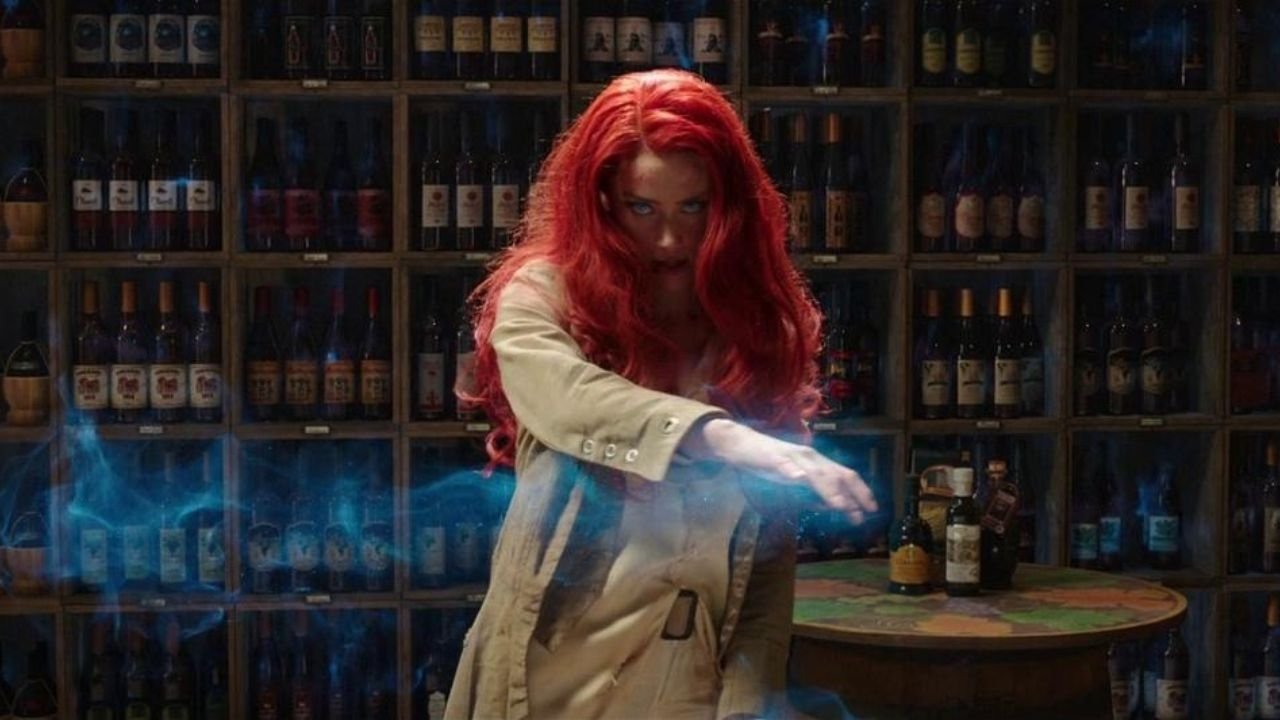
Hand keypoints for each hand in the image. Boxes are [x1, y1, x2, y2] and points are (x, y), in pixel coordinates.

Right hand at [685, 418, 877, 522]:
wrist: (740, 444)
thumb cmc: (769, 464)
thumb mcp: (796, 482)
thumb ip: (814, 493)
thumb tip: (833, 507)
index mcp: (817, 463)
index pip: (845, 475)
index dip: (861, 491)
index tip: (872, 509)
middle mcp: (810, 457)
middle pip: (837, 473)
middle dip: (853, 493)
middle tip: (864, 513)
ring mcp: (792, 457)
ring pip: (816, 473)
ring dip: (830, 490)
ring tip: (841, 505)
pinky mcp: (773, 458)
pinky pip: (785, 465)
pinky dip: (793, 472)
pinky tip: (798, 478)